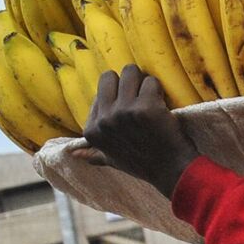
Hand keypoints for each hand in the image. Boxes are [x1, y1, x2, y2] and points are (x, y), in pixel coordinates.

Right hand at [77, 65, 199, 196]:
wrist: (170, 170)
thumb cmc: (143, 164)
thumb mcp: (112, 160)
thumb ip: (94, 153)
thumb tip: (73, 154)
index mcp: (92, 130)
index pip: (99, 92)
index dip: (118, 98)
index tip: (129, 113)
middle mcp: (104, 119)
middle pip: (110, 76)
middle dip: (126, 81)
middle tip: (140, 96)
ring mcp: (124, 112)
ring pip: (131, 72)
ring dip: (143, 82)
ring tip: (152, 99)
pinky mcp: (146, 107)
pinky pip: (152, 82)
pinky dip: (159, 90)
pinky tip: (162, 107)